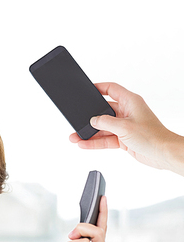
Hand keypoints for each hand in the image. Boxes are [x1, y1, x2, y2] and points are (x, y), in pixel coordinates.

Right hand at [69, 82, 183, 173]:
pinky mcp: (123, 138)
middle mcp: (127, 112)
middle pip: (103, 110)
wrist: (163, 154)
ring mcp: (124, 126)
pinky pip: (105, 138)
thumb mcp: (124, 127)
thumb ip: (105, 122)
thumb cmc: (153, 137)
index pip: (111, 89)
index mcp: (130, 102)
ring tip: (77, 136)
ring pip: (102, 127)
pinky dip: (95, 142)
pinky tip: (85, 144)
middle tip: (78, 119)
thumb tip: (93, 120)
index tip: (87, 89)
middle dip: (90, 117)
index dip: (99, 87)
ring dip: (90, 132)